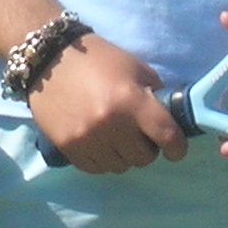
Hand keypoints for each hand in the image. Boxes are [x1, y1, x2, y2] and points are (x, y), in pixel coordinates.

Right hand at [28, 32, 188, 173]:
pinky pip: (97, 168)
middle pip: (144, 157)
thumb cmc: (99, 60)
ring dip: (123, 155)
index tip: (175, 150)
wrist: (50, 59)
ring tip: (115, 137)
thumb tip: (169, 120)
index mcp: (132, 101)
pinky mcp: (68, 147)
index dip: (177, 148)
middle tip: (137, 133)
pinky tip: (99, 142)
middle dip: (146, 147)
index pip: (167, 136)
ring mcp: (88, 138)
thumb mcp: (136, 68)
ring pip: (120, 167)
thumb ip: (155, 95)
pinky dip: (103, 159)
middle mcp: (111, 124)